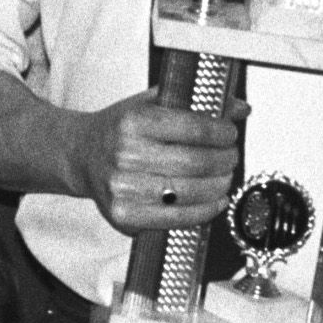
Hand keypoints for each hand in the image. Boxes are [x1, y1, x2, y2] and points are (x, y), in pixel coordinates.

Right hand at [70, 91, 243, 236]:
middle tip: (231, 156)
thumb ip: (194, 104)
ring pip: (190, 192)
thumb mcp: (150, 104)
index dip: (222, 132)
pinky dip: (204, 211)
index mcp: (132, 121)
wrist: (81, 155)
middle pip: (195, 163)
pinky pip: (176, 218)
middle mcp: (124, 154)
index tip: (230, 133)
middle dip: (224, 160)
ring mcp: (122, 188)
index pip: (193, 128)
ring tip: (224, 178)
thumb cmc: (120, 130)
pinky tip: (214, 201)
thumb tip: (241, 109)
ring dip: (219, 186)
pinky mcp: (123, 216)